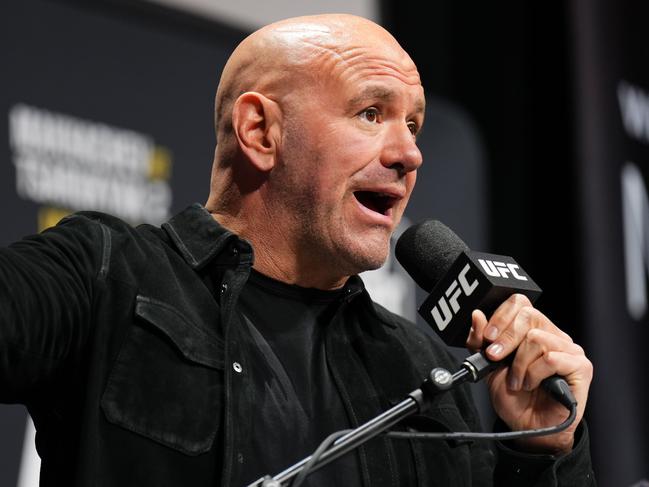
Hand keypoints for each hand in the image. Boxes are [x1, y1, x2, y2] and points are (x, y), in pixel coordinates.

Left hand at [466, 294, 592, 453]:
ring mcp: (569, 349)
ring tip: (517, 381)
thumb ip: (480, 340)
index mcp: (532, 329)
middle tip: (496, 358)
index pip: (520, 303)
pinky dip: (534, 374)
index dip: (501, 317)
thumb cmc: (513, 395)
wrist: (527, 427)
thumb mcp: (488, 365)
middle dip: (506, 339)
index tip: (488, 339)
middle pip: (529, 315)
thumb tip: (477, 315)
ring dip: (519, 364)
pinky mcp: (581, 366)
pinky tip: (531, 384)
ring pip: (537, 338)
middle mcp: (552, 334)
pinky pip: (552, 358)